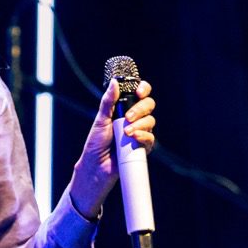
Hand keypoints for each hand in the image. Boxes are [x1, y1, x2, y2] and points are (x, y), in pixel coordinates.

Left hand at [69, 77, 155, 220]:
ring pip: (151, 121)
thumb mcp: (100, 119)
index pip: (140, 94)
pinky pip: (151, 138)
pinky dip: (143, 136)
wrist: (96, 165)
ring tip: (126, 132)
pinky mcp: (143, 146)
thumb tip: (114, 82)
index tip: (138, 92)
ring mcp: (140, 132)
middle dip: (140, 108)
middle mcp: (134, 119)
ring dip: (140, 124)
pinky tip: (134, 138)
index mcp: (124, 109)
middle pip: (149, 105)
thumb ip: (108, 101)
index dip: (143, 89)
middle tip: (128, 117)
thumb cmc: (96, 143)